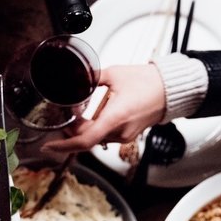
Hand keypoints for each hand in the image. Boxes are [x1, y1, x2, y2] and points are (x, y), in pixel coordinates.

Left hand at [42, 63, 165, 153]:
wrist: (171, 89)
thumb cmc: (148, 82)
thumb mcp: (113, 74)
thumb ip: (88, 78)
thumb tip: (72, 77)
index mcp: (116, 116)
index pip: (84, 139)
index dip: (64, 145)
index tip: (49, 145)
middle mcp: (120, 130)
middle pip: (85, 138)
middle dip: (71, 129)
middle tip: (64, 114)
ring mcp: (124, 135)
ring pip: (94, 137)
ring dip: (82, 128)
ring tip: (79, 111)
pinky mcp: (127, 135)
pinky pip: (104, 135)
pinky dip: (94, 127)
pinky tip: (92, 114)